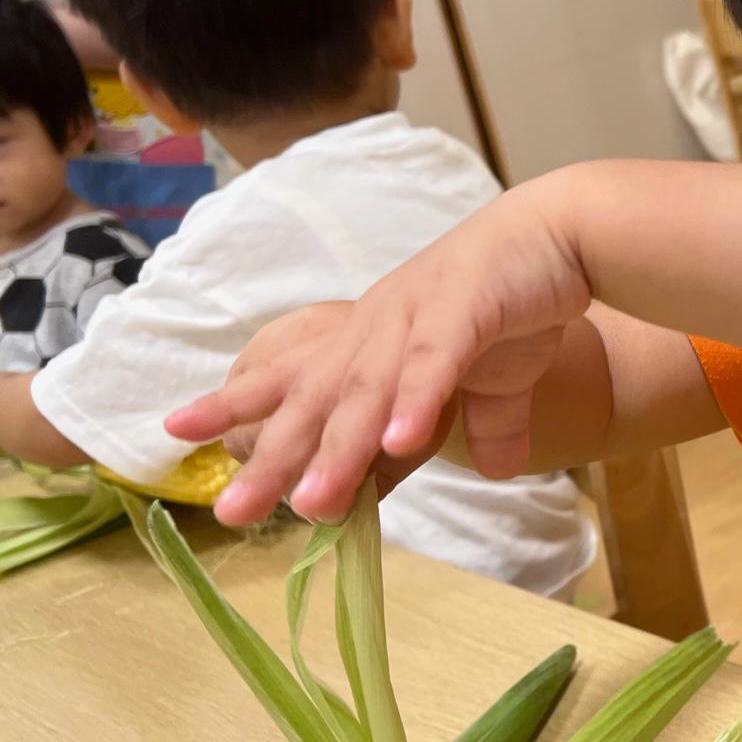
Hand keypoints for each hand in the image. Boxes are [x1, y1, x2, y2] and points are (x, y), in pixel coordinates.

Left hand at [166, 185, 591, 527]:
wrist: (564, 232)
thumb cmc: (518, 296)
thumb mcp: (496, 377)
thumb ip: (488, 423)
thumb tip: (499, 471)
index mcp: (374, 340)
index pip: (295, 377)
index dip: (237, 403)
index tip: (177, 431)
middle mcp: (379, 328)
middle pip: (317, 399)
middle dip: (273, 456)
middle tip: (232, 509)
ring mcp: (418, 317)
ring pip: (367, 390)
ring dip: (339, 446)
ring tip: (313, 501)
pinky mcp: (467, 309)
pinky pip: (435, 362)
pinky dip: (414, 400)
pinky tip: (399, 441)